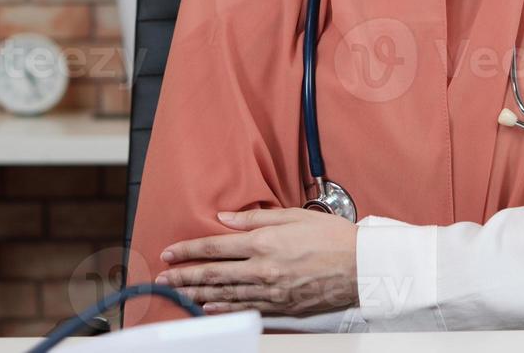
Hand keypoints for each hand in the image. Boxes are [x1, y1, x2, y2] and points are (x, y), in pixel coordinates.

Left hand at [155, 208, 357, 315]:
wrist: (360, 266)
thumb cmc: (332, 237)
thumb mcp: (293, 216)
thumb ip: (256, 217)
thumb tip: (225, 219)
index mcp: (264, 242)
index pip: (215, 246)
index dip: (189, 250)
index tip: (169, 251)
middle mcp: (262, 268)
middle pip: (213, 273)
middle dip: (184, 275)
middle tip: (162, 276)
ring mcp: (270, 291)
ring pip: (224, 294)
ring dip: (197, 294)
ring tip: (176, 293)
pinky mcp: (280, 307)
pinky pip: (245, 308)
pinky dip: (224, 308)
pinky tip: (209, 308)